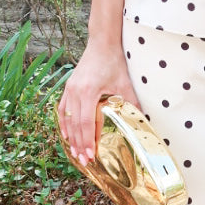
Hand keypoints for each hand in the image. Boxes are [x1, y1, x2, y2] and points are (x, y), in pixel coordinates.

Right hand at [57, 41, 140, 165]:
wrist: (102, 43)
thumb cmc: (114, 62)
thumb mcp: (125, 84)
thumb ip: (131, 103)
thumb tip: (141, 121)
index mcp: (88, 91)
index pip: (86, 122)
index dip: (88, 140)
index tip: (91, 155)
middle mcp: (75, 91)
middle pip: (75, 124)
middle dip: (79, 144)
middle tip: (84, 161)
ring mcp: (69, 89)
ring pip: (67, 118)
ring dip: (70, 136)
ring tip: (75, 152)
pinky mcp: (68, 87)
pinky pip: (63, 109)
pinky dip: (64, 123)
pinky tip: (66, 134)